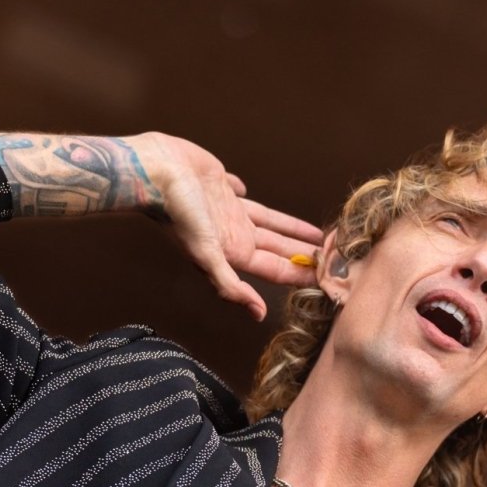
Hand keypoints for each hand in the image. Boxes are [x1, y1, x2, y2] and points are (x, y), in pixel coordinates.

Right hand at [138, 132, 323, 319]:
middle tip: (334, 257)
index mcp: (233, 252)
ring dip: (290, 229)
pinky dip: (249, 195)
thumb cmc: (178, 213)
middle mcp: (232, 235)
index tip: (328, 277)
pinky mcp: (219, 185)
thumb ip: (231, 285)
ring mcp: (226, 210)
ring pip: (269, 223)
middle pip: (278, 248)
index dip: (302, 273)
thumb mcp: (207, 254)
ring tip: (316, 234)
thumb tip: (258, 314)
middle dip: (304, 254)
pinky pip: (240, 193)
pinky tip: (253, 193)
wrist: (152, 172)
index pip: (277, 269)